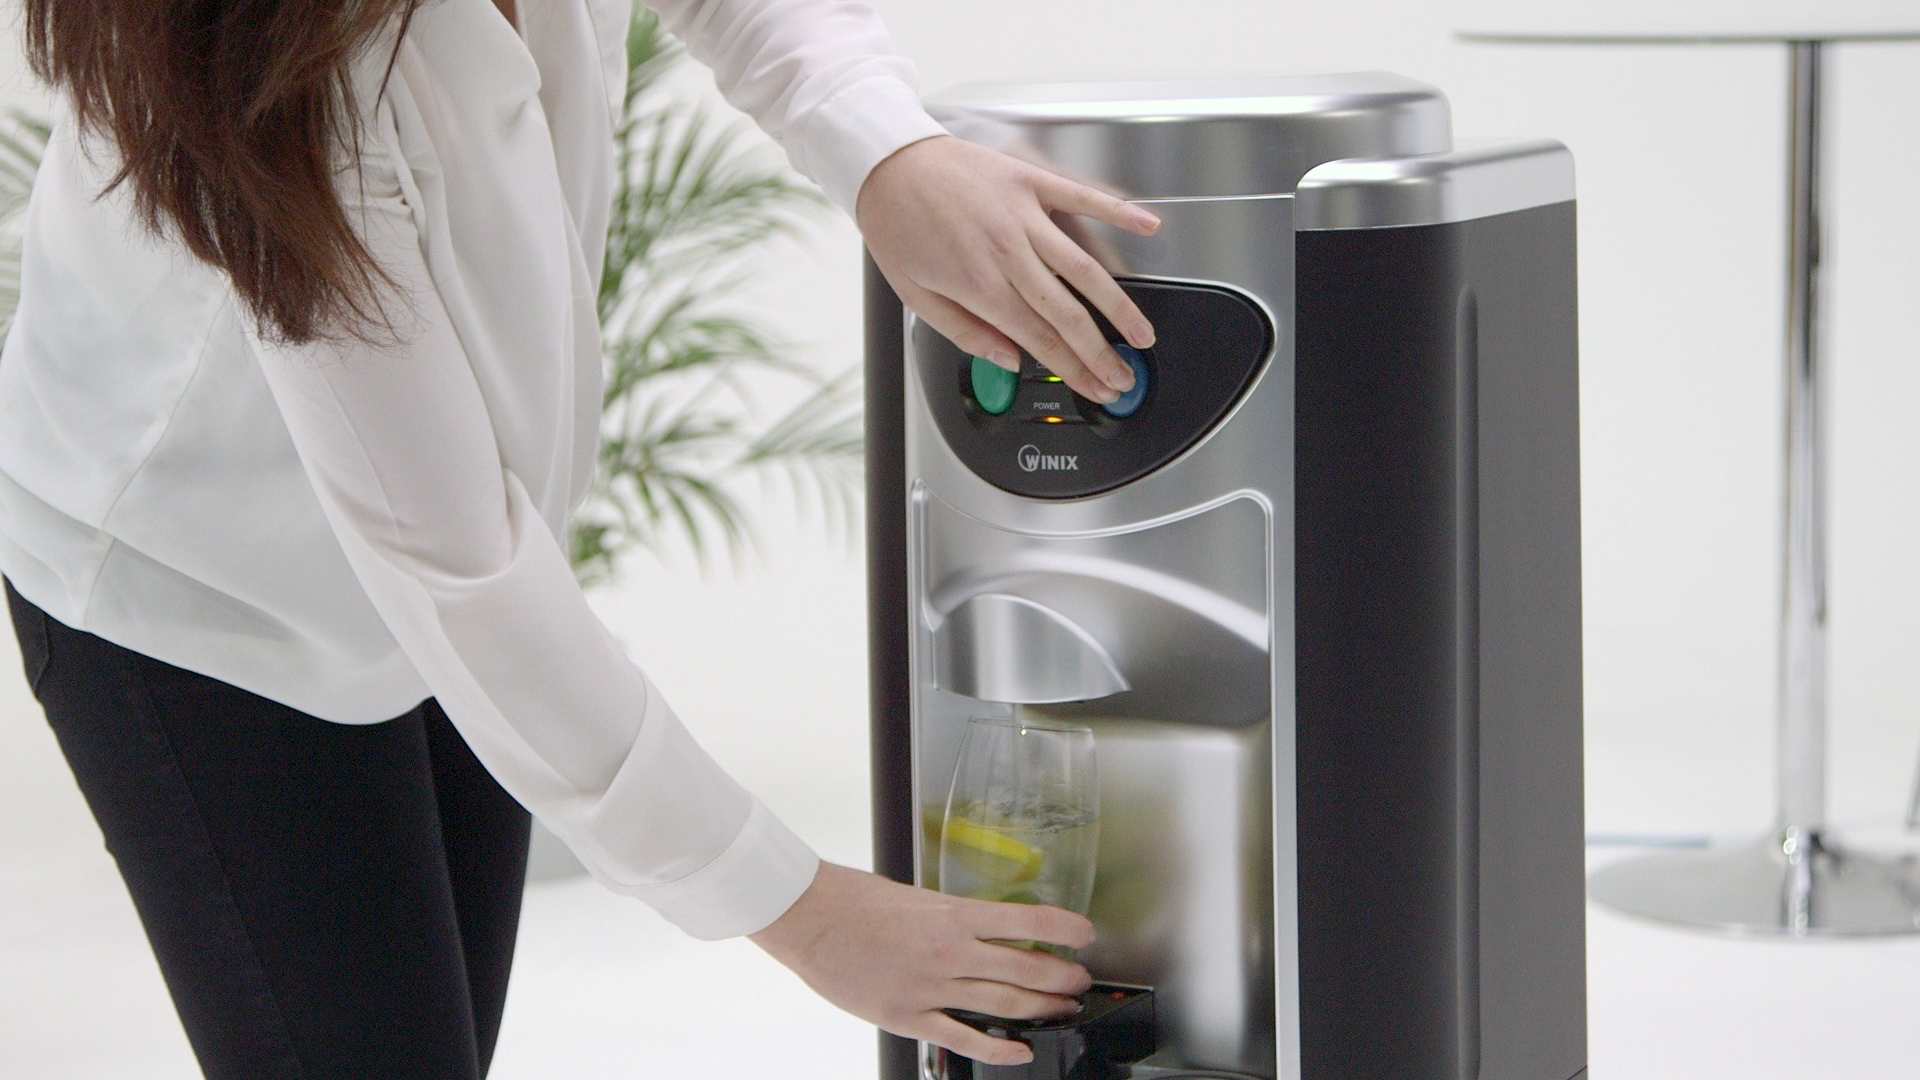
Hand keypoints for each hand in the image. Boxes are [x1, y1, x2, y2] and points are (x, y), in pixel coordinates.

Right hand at [749, 862, 1096, 1066]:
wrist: (810, 919)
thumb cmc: (855, 900)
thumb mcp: (915, 896)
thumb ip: (950, 918)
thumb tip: (981, 931)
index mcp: (953, 914)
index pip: (1026, 920)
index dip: (1064, 928)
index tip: (1086, 934)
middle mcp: (950, 952)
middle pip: (1025, 968)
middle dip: (1061, 977)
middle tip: (1079, 981)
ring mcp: (931, 987)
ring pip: (1003, 1002)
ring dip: (1041, 1008)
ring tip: (1063, 1010)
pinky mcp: (909, 1016)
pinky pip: (963, 1037)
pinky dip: (997, 1047)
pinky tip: (1020, 1051)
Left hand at [856, 135, 1161, 406]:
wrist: (887, 161)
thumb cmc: (897, 225)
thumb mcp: (916, 295)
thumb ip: (966, 333)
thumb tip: (1009, 360)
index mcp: (979, 285)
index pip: (1041, 340)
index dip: (1074, 370)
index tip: (1097, 388)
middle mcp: (1008, 252)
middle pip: (1068, 314)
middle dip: (1101, 353)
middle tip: (1124, 377)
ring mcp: (1024, 215)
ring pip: (1085, 268)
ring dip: (1119, 305)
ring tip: (1141, 334)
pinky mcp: (1031, 180)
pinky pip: (1083, 198)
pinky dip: (1119, 211)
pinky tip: (1149, 226)